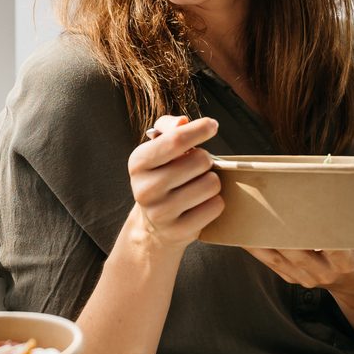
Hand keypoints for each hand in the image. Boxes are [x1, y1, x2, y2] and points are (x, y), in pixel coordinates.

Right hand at [127, 115, 224, 250]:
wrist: (153, 225)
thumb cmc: (161, 176)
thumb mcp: (157, 149)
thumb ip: (169, 128)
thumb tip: (182, 122)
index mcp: (138, 162)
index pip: (175, 140)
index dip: (199, 130)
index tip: (212, 125)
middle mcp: (145, 188)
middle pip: (200, 160)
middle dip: (206, 160)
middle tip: (197, 167)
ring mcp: (161, 213)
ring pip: (211, 184)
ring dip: (211, 181)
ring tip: (198, 185)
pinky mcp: (179, 231)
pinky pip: (215, 206)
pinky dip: (215, 202)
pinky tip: (201, 203)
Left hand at [244, 215, 353, 299]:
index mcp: (345, 261)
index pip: (331, 248)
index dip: (317, 234)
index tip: (305, 213)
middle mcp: (321, 271)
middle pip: (295, 248)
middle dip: (280, 228)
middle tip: (266, 201)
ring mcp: (301, 275)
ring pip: (275, 254)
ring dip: (260, 234)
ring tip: (246, 210)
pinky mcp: (287, 275)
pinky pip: (265, 259)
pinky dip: (252, 244)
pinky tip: (239, 228)